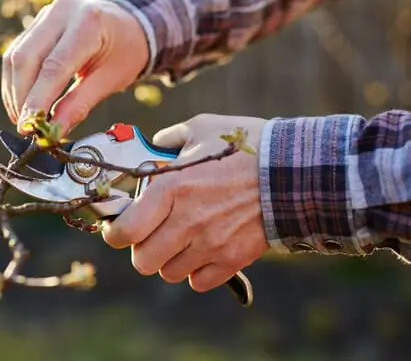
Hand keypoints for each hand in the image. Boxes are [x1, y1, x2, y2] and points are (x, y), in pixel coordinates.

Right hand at [1, 0, 148, 135]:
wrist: (129, 23)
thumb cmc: (125, 51)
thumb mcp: (111, 80)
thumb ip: (80, 105)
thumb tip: (53, 132)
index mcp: (88, 23)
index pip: (54, 66)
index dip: (37, 99)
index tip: (28, 126)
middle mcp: (62, 11)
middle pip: (26, 58)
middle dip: (21, 97)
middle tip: (24, 126)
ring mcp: (46, 14)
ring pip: (15, 56)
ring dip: (14, 91)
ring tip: (22, 118)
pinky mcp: (36, 22)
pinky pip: (17, 53)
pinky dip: (15, 81)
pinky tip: (21, 101)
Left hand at [101, 114, 269, 292]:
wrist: (294, 171)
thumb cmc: (246, 146)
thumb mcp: (202, 128)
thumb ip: (170, 139)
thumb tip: (154, 145)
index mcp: (171, 188)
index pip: (124, 232)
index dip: (115, 234)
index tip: (119, 229)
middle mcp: (186, 221)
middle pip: (143, 261)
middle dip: (143, 249)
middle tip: (153, 235)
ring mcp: (210, 244)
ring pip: (169, 273)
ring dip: (170, 260)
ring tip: (182, 241)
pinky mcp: (232, 259)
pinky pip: (199, 282)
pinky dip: (197, 272)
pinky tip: (204, 251)